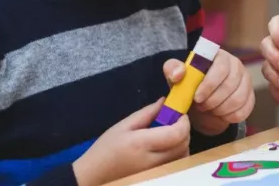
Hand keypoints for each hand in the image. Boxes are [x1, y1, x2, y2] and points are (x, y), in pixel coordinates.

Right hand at [72, 98, 190, 185]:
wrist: (94, 175)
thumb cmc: (105, 149)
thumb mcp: (123, 126)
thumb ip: (147, 113)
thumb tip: (165, 101)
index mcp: (142, 144)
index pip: (176, 134)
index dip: (184, 122)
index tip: (180, 115)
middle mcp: (152, 160)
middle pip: (183, 145)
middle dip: (184, 131)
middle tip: (175, 123)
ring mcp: (156, 172)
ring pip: (183, 156)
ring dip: (182, 143)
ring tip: (170, 136)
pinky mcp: (158, 177)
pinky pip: (177, 165)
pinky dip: (178, 155)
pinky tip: (167, 149)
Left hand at [163, 50, 254, 135]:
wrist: (200, 101)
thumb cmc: (189, 85)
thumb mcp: (177, 76)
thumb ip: (173, 69)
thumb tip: (178, 73)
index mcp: (220, 56)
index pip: (221, 68)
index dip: (209, 85)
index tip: (196, 98)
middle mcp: (236, 66)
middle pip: (230, 85)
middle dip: (212, 100)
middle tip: (200, 106)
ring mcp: (246, 82)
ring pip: (238, 99)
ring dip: (220, 109)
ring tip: (209, 109)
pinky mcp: (250, 97)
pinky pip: (244, 111)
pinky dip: (229, 117)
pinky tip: (219, 115)